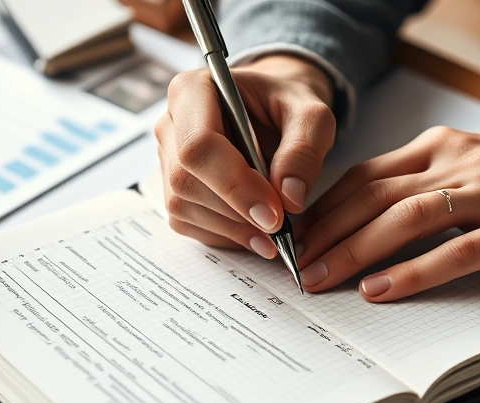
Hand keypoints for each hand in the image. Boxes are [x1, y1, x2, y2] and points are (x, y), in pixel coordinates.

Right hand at [156, 55, 334, 257]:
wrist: (276, 111)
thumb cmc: (289, 105)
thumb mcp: (312, 115)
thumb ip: (304, 150)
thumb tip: (289, 198)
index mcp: (194, 91)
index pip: (198, 145)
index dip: (235, 184)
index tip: (274, 212)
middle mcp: (171, 124)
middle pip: (186, 180)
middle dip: (235, 211)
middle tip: (280, 227)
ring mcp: (166, 158)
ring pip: (183, 207)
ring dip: (231, 228)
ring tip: (273, 233)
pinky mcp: (174, 188)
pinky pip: (187, 223)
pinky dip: (223, 235)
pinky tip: (254, 232)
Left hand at [294, 126, 479, 300]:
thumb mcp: (468, 162)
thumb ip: (420, 182)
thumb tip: (360, 218)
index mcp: (439, 146)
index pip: (364, 176)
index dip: (323, 208)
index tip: (294, 237)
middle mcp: (459, 162)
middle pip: (375, 196)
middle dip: (327, 233)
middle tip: (295, 266)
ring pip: (408, 219)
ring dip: (357, 250)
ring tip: (324, 279)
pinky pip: (458, 251)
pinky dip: (414, 271)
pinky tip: (381, 289)